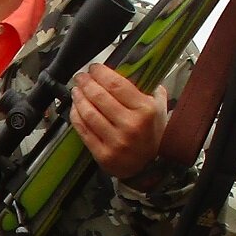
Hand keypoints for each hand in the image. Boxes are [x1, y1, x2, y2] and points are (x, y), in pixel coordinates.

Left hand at [70, 64, 166, 182]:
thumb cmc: (152, 134)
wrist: (150, 167)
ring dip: (79, 98)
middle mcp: (130, 125)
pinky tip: (75, 107)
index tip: (94, 68)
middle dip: (86, 82)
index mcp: (144, 110)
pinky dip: (76, 116)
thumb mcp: (159, 109)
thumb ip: (152, 89)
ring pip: (89, 113)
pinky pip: (83, 130)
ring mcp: (115, 141)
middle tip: (81, 77)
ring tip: (76, 90)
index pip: (116, 84)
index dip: (101, 73)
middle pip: (99, 96)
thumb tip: (140, 68)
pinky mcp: (103, 154)